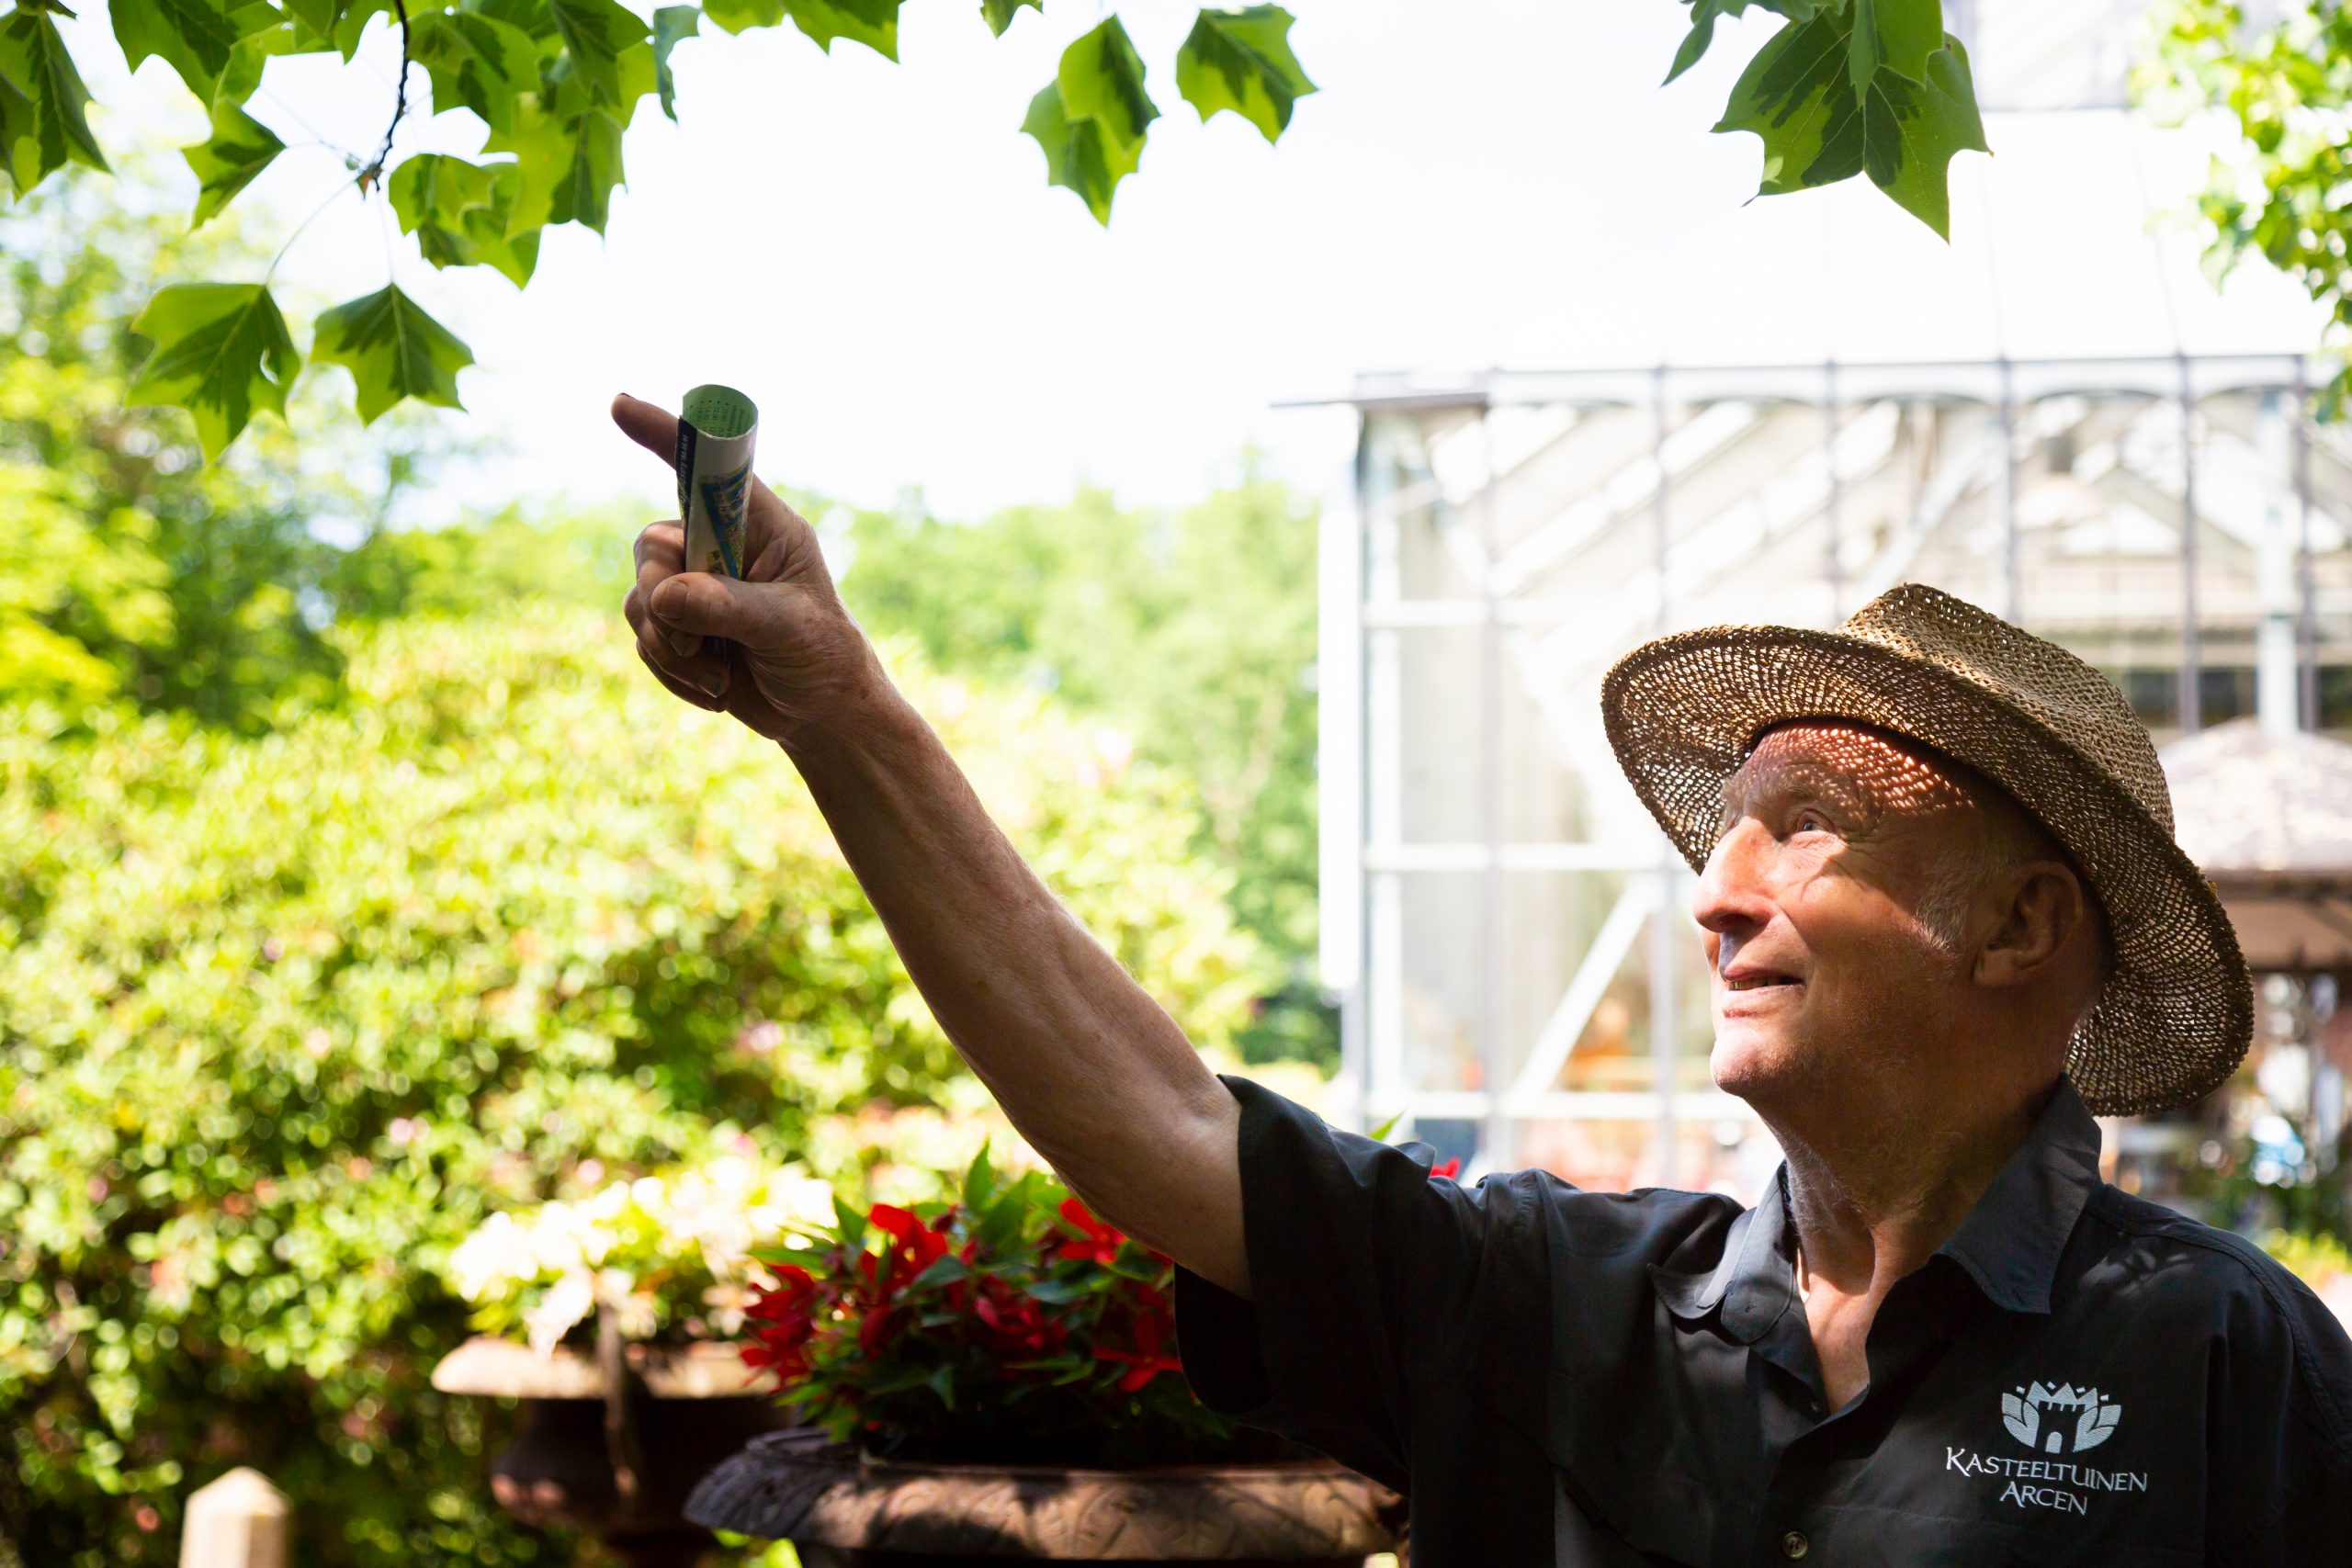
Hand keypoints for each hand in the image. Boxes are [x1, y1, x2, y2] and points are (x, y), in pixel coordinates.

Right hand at [614, 393, 880, 746]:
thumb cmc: (823, 658)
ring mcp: (695, 586)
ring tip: (720, 675)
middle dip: (664, 601)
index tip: (620, 404)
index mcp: (762, 526)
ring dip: (671, 649)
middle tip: (697, 644)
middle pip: (652, 547)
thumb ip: (727, 608)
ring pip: (640, 599)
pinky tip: (716, 688)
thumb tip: (663, 596)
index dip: (665, 435)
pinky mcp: (677, 625)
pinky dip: (671, 670)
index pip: (708, 469)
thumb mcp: (787, 628)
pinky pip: (643, 638)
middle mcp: (721, 547)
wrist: (819, 715)